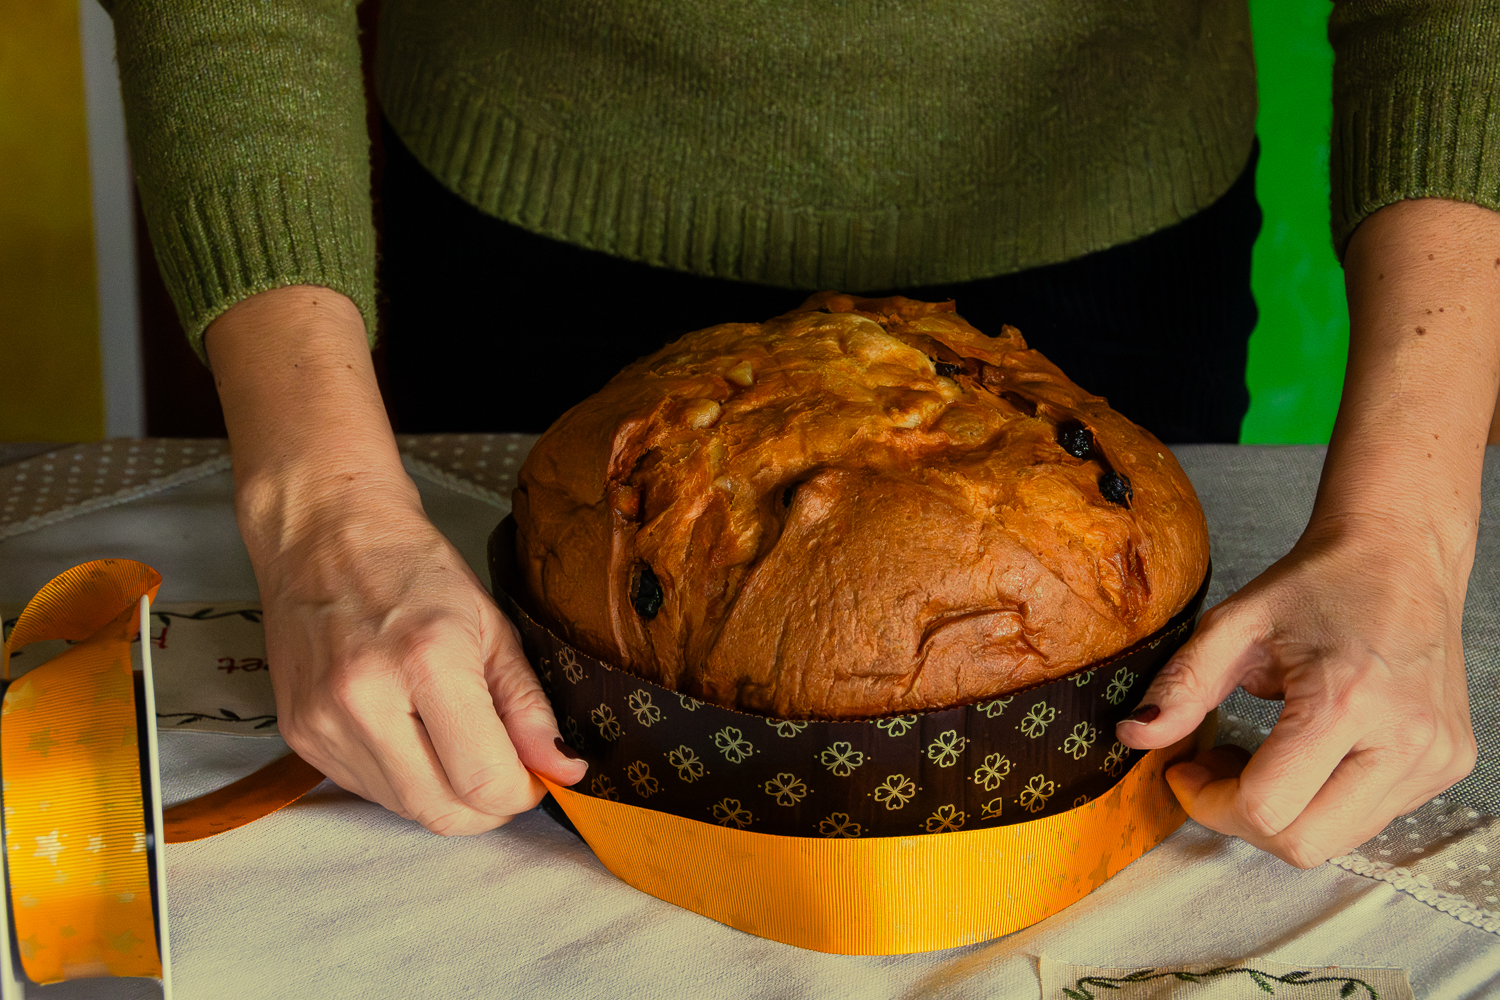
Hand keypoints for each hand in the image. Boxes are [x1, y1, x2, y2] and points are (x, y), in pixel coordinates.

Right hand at [206, 285, 584, 834]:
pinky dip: (404, 779)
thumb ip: (529, 707)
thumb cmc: (412, 570)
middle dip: (487, 804)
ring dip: (445, 793)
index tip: (534, 774)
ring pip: (407, 810)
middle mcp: (364, 700)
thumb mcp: (491, 626)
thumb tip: (562, 770)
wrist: (324, 536)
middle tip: (503, 766)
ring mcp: (323, 723)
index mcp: (426, 661)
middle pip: (444, 812)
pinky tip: (410, 733)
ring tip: (453, 738)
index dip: (521, 791)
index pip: (483, 781)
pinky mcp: (299, 737)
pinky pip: (370, 791)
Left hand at [1115, 515, 1475, 867]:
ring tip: (1262, 757)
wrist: (1401, 556)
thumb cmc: (1319, 584)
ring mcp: (1434, 758)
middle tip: (1216, 770)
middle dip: (1242, 820)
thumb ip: (1182, 684)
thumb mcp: (1235, 624)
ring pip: (1338, 841)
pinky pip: (1370, 818)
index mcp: (1346, 700)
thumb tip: (1134, 733)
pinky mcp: (1448, 764)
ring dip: (1284, 815)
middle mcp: (1404, 739)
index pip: (1266, 807)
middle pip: (1304, 843)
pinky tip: (1306, 757)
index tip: (1182, 770)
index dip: (1207, 802)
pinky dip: (1324, 802)